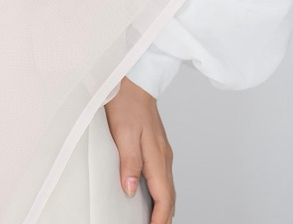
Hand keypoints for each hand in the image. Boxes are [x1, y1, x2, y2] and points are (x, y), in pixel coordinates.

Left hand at [104, 77, 174, 221]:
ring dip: (164, 207)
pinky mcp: (158, 147)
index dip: (159, 218)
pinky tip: (154, 196)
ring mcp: (163, 151)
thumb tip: (130, 190)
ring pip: (168, 187)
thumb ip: (129, 162)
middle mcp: (164, 156)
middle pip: (169, 196)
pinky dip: (162, 193)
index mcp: (156, 156)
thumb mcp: (123, 132)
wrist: (135, 81)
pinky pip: (163, 177)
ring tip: (156, 220)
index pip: (163, 197)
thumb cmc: (127, 103)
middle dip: (164, 217)